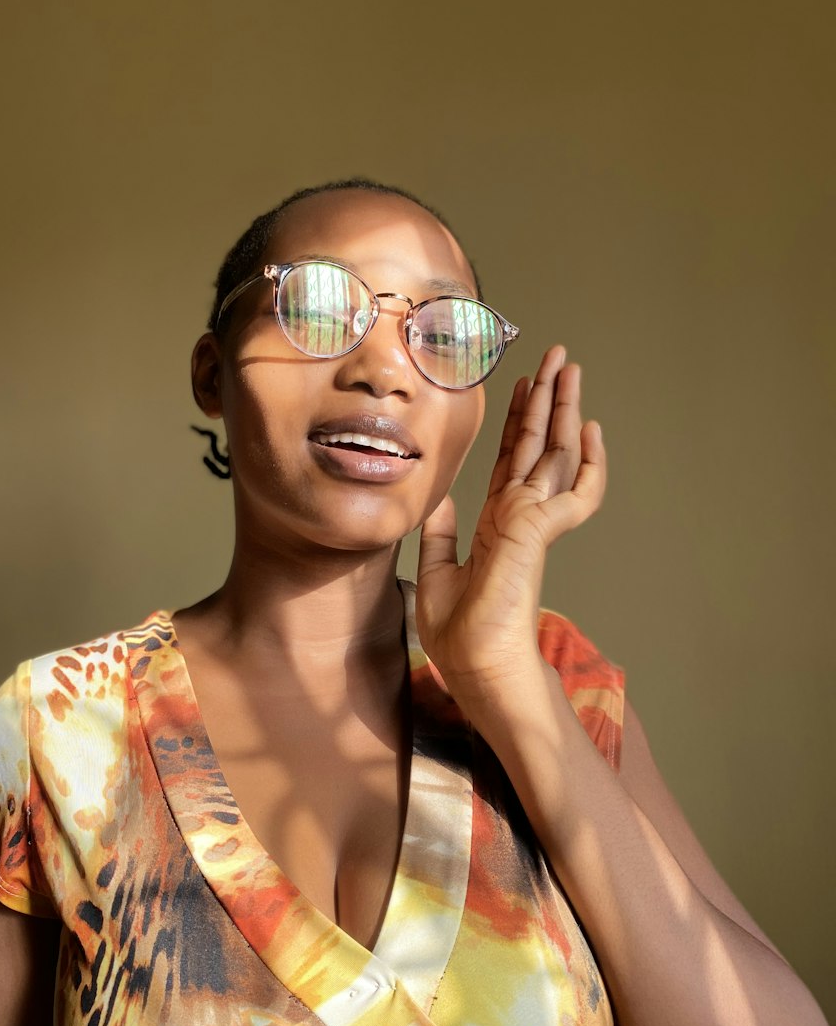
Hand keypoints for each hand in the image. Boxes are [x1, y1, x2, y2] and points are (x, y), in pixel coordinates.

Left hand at [416, 344, 605, 693]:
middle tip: (558, 357)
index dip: (517, 420)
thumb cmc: (461, 635)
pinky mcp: (539, 535)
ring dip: (565, 410)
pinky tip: (590, 430)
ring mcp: (533, 524)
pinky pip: (576, 495)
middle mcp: (519, 517)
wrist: (475, 668)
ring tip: (570, 368)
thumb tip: (438, 499)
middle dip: (548, 398)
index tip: (522, 384)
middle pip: (539, 445)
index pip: (511, 459)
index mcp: (496, 522)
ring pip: (556, 454)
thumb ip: (440, 534)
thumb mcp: (435, 573)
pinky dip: (590, 464)